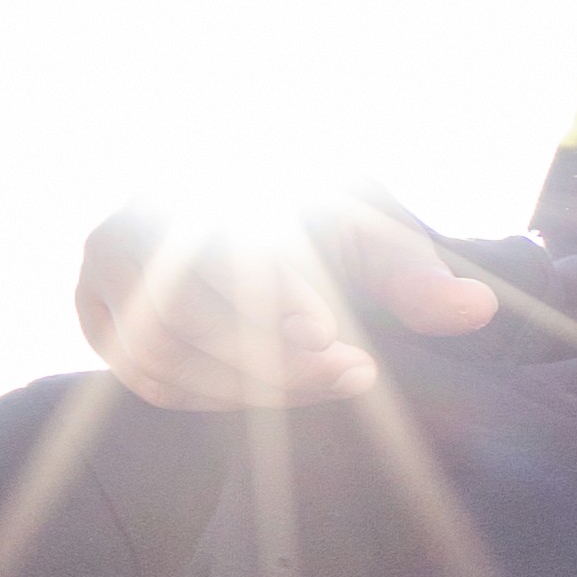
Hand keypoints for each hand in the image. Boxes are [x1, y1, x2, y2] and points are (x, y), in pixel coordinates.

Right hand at [76, 192, 497, 408]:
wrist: (258, 223)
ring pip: (161, 356)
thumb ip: (415, 273)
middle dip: (271, 357)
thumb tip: (476, 309)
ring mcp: (101, 278)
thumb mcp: (374, 236)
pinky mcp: (100, 324)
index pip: (213, 243)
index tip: (329, 333)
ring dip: (252, 386)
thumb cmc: (323, 224)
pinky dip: (218, 398)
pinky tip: (283, 389)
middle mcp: (129, 222)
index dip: (273, 294)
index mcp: (192, 178)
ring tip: (337, 380)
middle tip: (356, 373)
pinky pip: (149, 381)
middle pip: (183, 313)